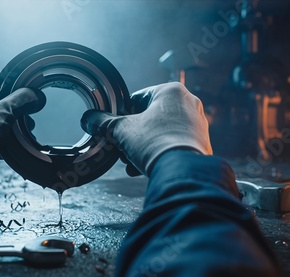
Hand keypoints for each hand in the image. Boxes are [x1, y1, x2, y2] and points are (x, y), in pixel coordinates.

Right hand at [81, 82, 211, 175]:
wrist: (182, 172)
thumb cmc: (154, 142)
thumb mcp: (121, 130)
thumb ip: (103, 122)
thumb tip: (88, 118)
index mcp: (171, 91)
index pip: (136, 99)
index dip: (120, 116)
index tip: (114, 130)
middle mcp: (189, 103)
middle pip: (150, 117)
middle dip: (132, 136)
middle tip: (121, 149)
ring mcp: (197, 124)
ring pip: (161, 132)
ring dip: (142, 147)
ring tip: (130, 163)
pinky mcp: (201, 143)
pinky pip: (173, 144)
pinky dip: (158, 153)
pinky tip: (143, 168)